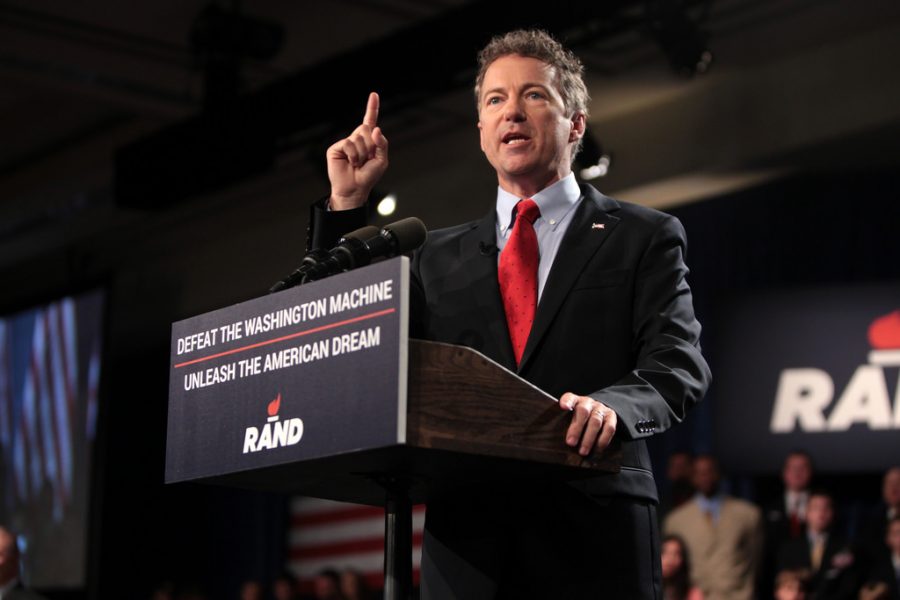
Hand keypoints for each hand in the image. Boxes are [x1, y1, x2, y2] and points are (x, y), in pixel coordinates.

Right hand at [326, 92, 388, 209]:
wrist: (355, 189)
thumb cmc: (368, 176)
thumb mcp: (381, 160)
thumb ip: (382, 144)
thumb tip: (376, 129)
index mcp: (368, 140)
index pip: (370, 121)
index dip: (372, 108)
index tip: (374, 94)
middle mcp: (356, 138)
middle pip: (366, 128)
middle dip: (370, 145)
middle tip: (366, 159)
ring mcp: (345, 142)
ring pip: (358, 137)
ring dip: (362, 153)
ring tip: (358, 163)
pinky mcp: (336, 148)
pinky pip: (348, 144)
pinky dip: (353, 155)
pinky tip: (350, 163)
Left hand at [559, 393, 616, 455]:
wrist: (598, 413)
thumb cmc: (578, 420)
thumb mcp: (569, 418)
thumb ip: (565, 425)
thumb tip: (562, 442)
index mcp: (575, 401)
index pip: (569, 397)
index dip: (567, 401)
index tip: (564, 407)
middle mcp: (587, 402)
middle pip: (583, 412)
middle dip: (577, 428)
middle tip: (571, 443)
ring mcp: (600, 408)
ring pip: (596, 421)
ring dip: (589, 438)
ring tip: (583, 451)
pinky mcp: (611, 416)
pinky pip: (609, 427)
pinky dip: (603, 439)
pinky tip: (598, 449)